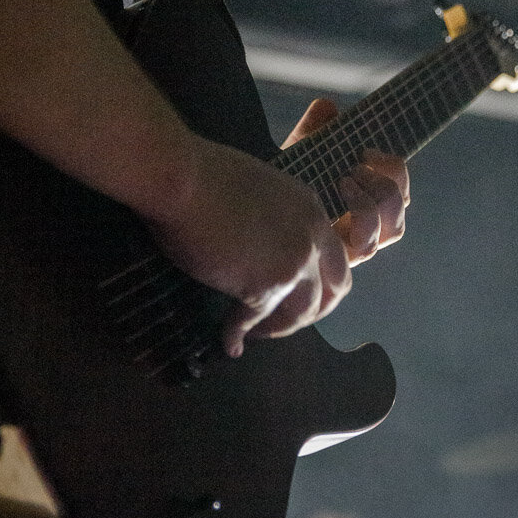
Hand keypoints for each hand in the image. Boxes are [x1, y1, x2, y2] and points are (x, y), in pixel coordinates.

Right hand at [146, 134, 351, 358]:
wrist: (183, 180)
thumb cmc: (206, 174)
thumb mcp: (258, 189)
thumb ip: (272, 217)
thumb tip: (259, 242)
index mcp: (310, 209)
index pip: (331, 254)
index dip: (317, 277)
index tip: (294, 288)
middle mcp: (312, 237)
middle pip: (334, 287)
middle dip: (315, 309)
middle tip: (289, 320)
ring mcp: (294, 264)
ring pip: (303, 312)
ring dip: (281, 328)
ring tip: (258, 332)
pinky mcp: (266, 287)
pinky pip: (255, 320)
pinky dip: (239, 334)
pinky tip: (231, 342)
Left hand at [283, 97, 408, 266]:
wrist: (258, 204)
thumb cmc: (286, 182)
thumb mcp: (300, 152)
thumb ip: (315, 128)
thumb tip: (327, 107)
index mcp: (365, 205)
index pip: (400, 194)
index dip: (395, 170)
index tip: (368, 148)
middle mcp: (364, 231)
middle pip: (399, 216)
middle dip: (388, 185)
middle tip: (358, 164)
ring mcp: (355, 247)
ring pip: (392, 231)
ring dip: (377, 199)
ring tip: (347, 179)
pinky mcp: (342, 256)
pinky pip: (369, 243)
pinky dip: (363, 214)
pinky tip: (339, 193)